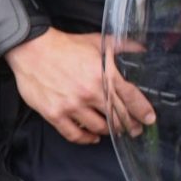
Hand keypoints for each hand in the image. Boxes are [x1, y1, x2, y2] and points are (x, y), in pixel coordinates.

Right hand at [4, 28, 152, 146]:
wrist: (32, 49)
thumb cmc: (64, 46)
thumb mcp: (96, 41)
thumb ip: (121, 46)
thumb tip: (141, 48)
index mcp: (103, 74)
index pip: (131, 98)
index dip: (143, 111)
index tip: (148, 119)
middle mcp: (90, 92)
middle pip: (118, 117)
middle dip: (130, 125)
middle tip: (134, 129)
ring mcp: (72, 105)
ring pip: (99, 128)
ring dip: (109, 131)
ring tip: (112, 130)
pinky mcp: (55, 113)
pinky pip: (75, 134)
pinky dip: (86, 139)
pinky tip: (92, 137)